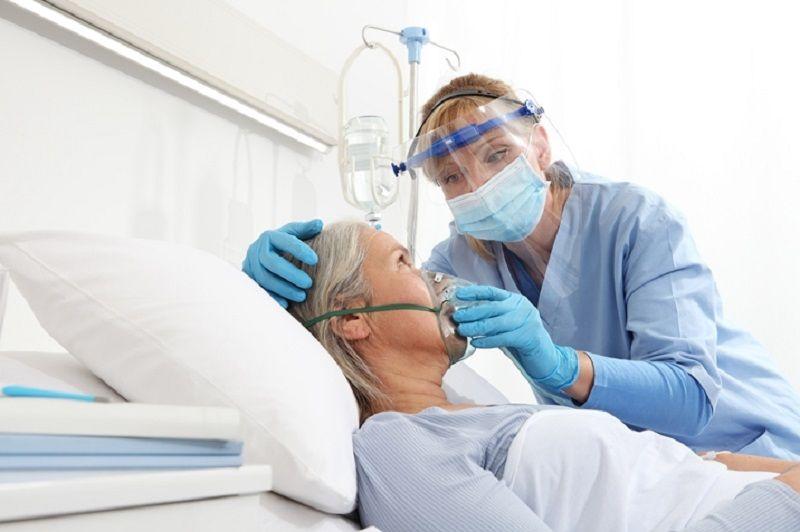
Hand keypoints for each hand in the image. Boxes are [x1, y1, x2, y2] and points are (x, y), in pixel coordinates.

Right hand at [242, 219, 322, 307]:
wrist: (261, 256)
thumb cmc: (283, 244)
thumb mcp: (293, 234)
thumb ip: (306, 229)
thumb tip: (319, 223)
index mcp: (269, 237)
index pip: (284, 241)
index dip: (299, 250)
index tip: (315, 260)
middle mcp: (256, 250)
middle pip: (271, 262)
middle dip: (291, 274)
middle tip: (309, 283)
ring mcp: (250, 265)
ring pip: (264, 278)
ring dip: (284, 288)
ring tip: (302, 296)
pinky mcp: (248, 280)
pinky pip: (259, 290)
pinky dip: (272, 298)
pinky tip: (286, 304)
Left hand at [453, 285, 578, 392]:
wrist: (545, 356)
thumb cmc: (520, 338)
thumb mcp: (506, 322)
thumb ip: (491, 316)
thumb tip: (464, 314)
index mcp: (515, 300)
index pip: (491, 292)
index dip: (474, 292)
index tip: (458, 295)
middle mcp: (522, 307)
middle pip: (492, 307)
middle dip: (471, 312)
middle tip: (456, 317)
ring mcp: (527, 321)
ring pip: (496, 323)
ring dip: (476, 327)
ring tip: (462, 330)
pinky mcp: (528, 337)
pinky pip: (503, 338)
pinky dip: (488, 341)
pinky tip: (476, 343)